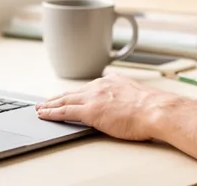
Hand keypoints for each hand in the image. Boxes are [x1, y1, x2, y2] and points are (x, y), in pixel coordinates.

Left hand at [35, 74, 173, 140]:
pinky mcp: (89, 111)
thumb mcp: (137, 96)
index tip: (68, 96)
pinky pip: (65, 111)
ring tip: (40, 109)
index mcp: (112, 82)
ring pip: (65, 100)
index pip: (88, 88)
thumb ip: (125, 97)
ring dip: (50, 105)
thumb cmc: (152, 108)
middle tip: (45, 102)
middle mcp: (100, 86)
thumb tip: (125, 105)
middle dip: (57, 98)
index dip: (75, 94)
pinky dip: (52, 112)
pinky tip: (44, 114)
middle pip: (72, 92)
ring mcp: (93, 97)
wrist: (155, 109)